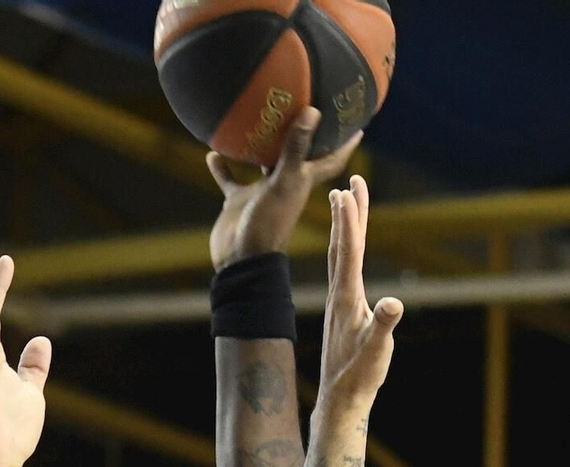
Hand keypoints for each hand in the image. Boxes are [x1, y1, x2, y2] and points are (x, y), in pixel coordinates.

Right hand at [208, 110, 363, 270]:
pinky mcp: (239, 202)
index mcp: (303, 181)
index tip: (356, 121)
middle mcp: (285, 184)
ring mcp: (261, 193)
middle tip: (304, 102)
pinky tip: (213, 149)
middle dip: (302, 131)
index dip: (345, 143)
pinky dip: (222, 166)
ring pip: (261, 162)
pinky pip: (230, 179)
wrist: (241, 261)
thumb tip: (313, 111)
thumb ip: (296, 149)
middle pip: (296, 153)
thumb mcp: (284, 182)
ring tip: (254, 116)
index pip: (331, 160)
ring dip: (258, 143)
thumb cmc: (268, 224)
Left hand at [317, 176, 401, 414]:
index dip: (351, 219)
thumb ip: (385, 325)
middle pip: (343, 245)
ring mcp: (338, 303)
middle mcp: (339, 295)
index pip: (349, 250)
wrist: (340, 399)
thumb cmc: (360, 376)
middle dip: (348, 212)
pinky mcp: (341, 312)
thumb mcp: (378, 351)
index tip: (349, 189)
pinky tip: (348, 248)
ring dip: (345, 227)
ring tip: (345, 202)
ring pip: (340, 256)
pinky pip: (342, 270)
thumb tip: (393, 303)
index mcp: (347, 298)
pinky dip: (345, 250)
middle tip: (350, 181)